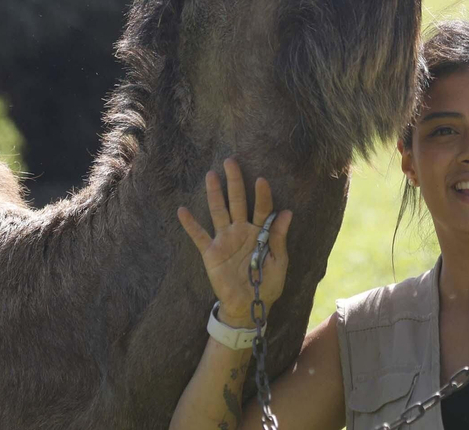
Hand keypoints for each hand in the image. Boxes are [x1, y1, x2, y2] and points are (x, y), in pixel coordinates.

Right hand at [177, 157, 293, 327]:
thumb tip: (286, 212)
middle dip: (235, 182)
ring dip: (214, 194)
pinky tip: (182, 210)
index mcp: (260, 232)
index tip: (262, 180)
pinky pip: (199, 236)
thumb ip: (279, 238)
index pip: (261, 208)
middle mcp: (241, 230)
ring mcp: (225, 239)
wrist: (248, 306)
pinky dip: (190, 224)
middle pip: (238, 201)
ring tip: (211, 175)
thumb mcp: (279, 262)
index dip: (262, 195)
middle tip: (231, 161)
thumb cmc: (266, 284)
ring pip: (219, 211)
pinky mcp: (211, 252)